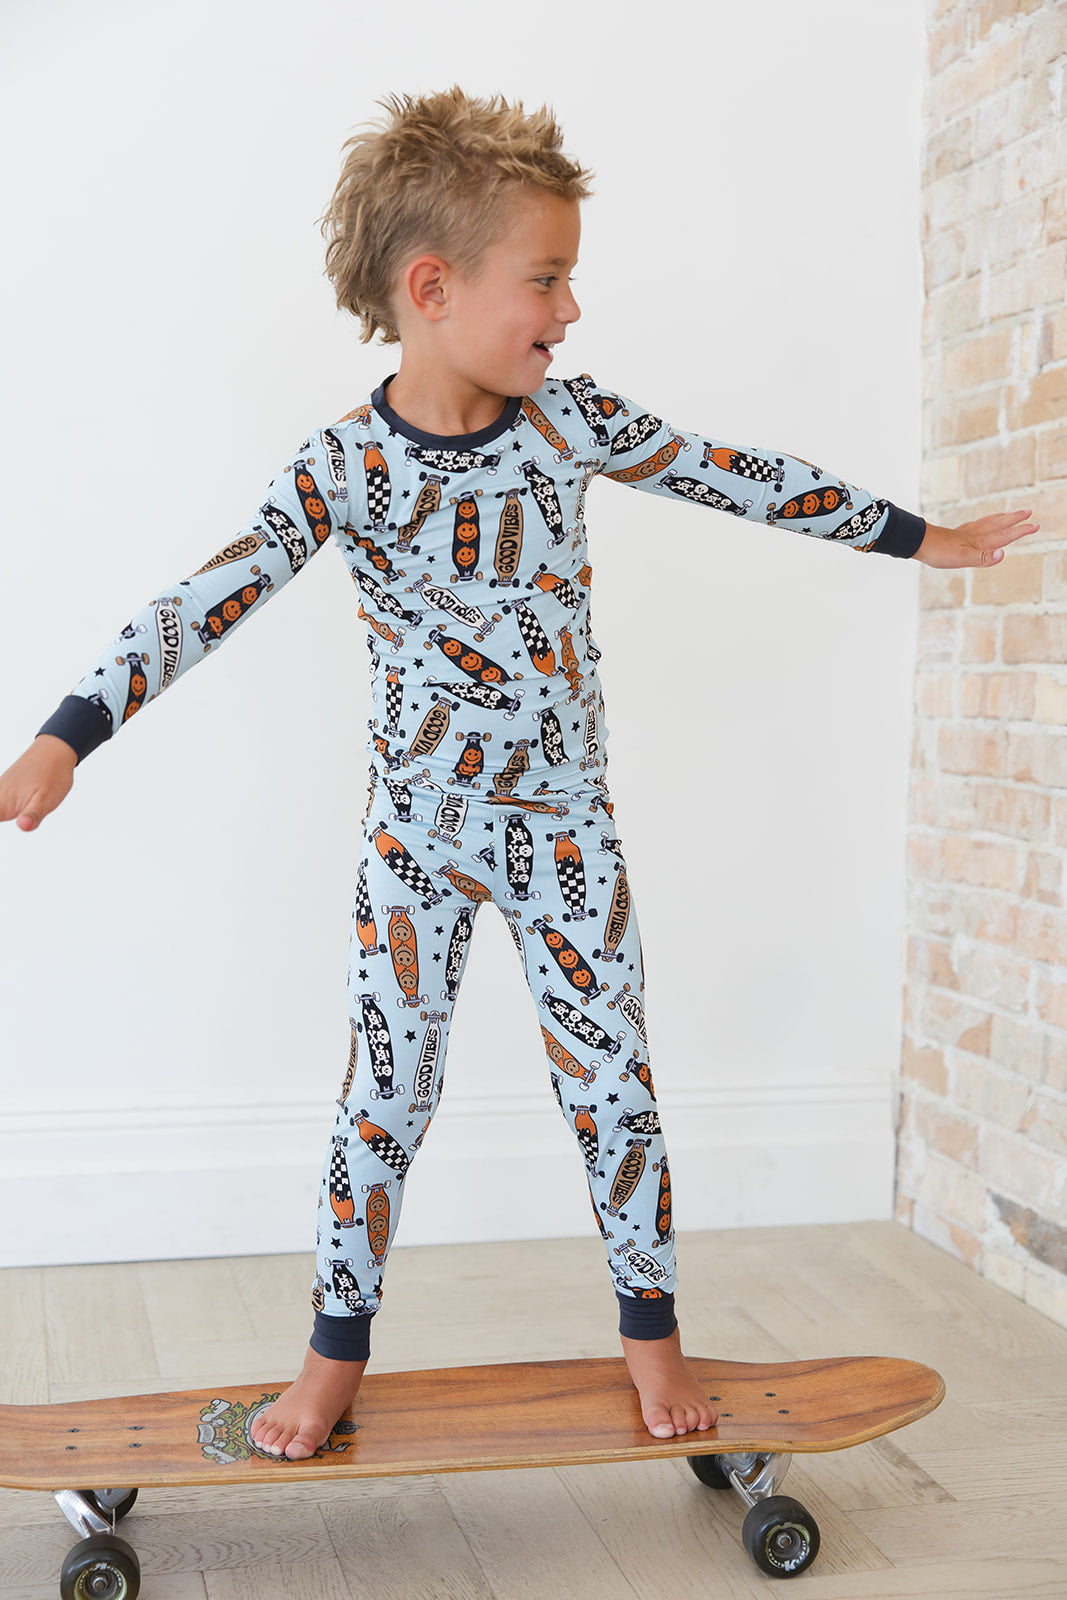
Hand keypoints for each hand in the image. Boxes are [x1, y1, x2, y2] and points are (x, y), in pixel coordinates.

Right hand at [0, 736, 77, 830]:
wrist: (55, 750)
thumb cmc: (53, 775)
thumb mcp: (47, 799)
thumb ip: (33, 815)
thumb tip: (22, 827)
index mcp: (3, 803)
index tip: (2, 817)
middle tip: (18, 817)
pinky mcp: (4, 787)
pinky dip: (0, 808)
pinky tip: (4, 808)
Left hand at [913, 509, 1039, 567]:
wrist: (918, 542)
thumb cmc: (939, 552)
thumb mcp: (962, 559)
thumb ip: (984, 557)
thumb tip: (1003, 553)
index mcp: (979, 542)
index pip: (1005, 535)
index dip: (1021, 531)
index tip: (1036, 525)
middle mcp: (975, 535)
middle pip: (999, 524)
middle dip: (1014, 519)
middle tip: (1029, 512)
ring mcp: (966, 533)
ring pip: (988, 523)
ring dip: (1001, 518)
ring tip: (1010, 513)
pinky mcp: (956, 533)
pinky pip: (976, 525)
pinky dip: (984, 521)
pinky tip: (981, 523)